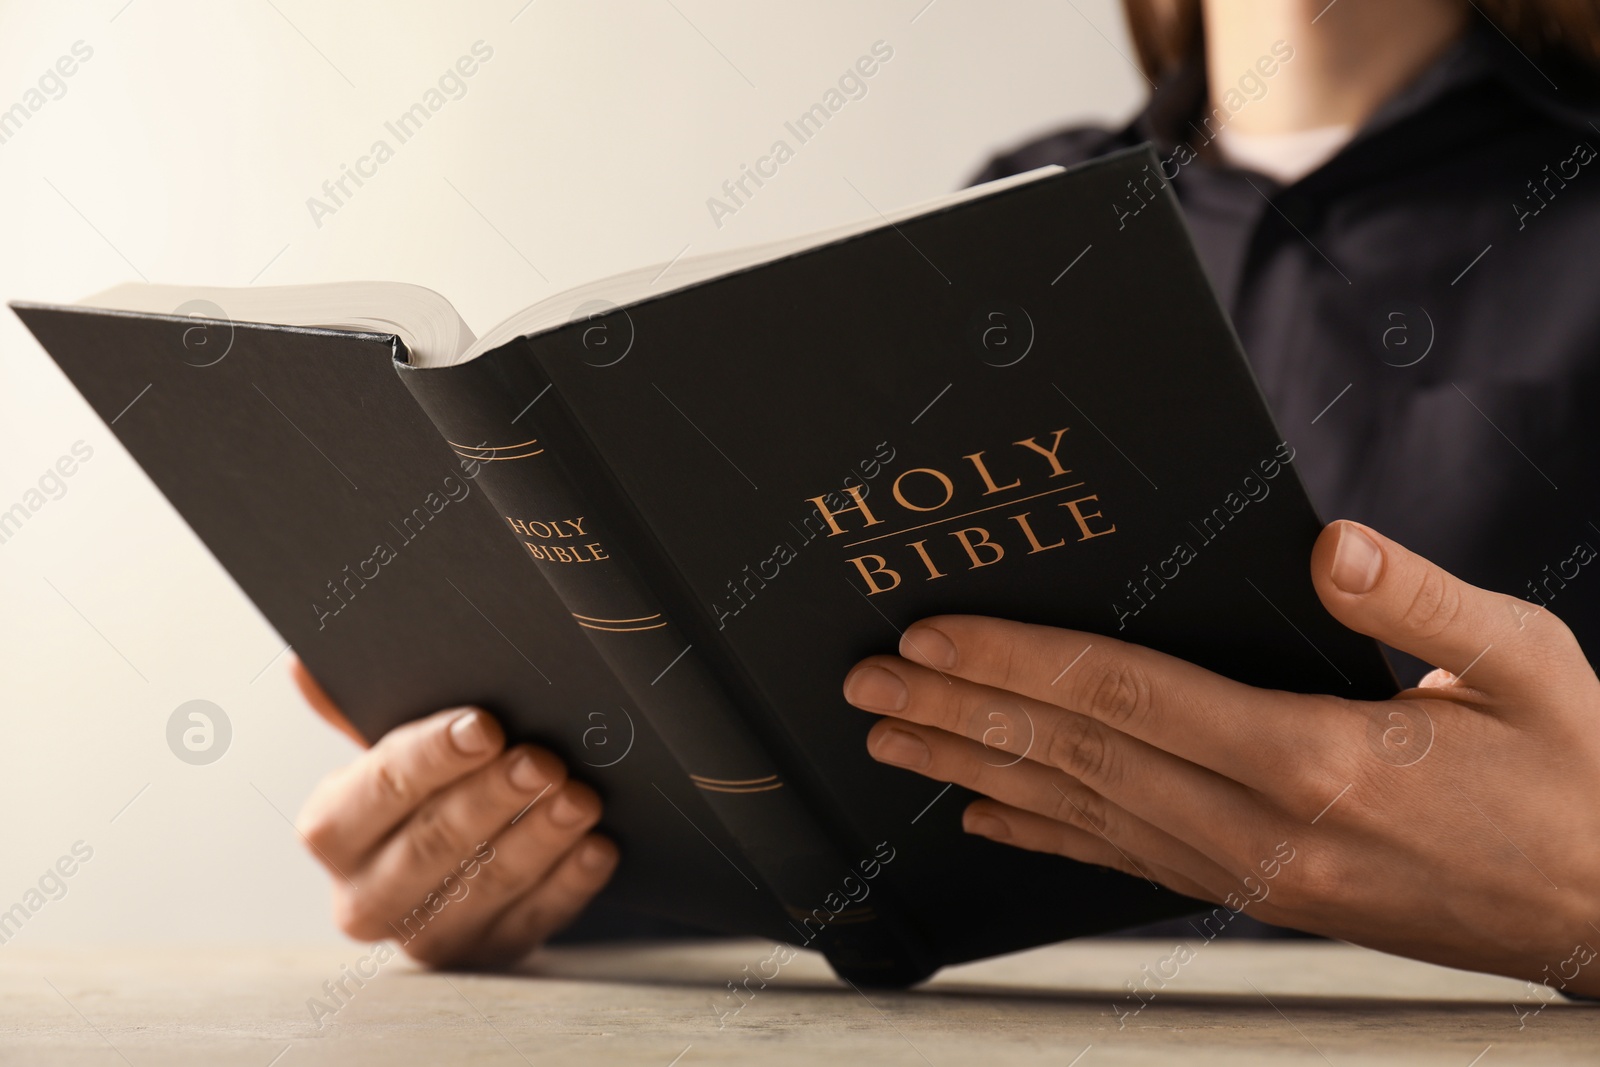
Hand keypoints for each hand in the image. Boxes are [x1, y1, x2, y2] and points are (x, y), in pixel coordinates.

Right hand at [291, 659, 617, 967]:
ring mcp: (429, 935)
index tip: (485, 726)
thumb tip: (305, 665)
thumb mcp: (388, 750)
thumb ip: (353, 708)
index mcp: (333, 831)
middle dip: (493, 796)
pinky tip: (598, 848)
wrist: (456, 861)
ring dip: (539, 836)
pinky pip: (534, 920)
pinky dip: (570, 882)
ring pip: (487, 884)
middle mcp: (367, 897)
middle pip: (433, 842)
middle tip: (542, 760)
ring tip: (580, 798)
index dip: (432, 755)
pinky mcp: (489, 953)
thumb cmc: (422, 788)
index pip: (378, 789)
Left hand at [843, 520, 1599, 996]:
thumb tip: (1330, 545)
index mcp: (1318, 758)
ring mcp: (1252, 875)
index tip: (935, 635)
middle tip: (868, 682)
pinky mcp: (1258, 898)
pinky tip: (984, 813)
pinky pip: (1125, 862)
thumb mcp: (1530, 667)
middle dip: (961, 711)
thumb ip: (1422, 604)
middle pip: (1078, 754)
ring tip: (893, 737)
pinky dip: (1045, 834)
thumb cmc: (1574, 781)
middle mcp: (1264, 828)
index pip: (1129, 695)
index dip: (1020, 661)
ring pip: (1082, 811)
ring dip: (976, 768)